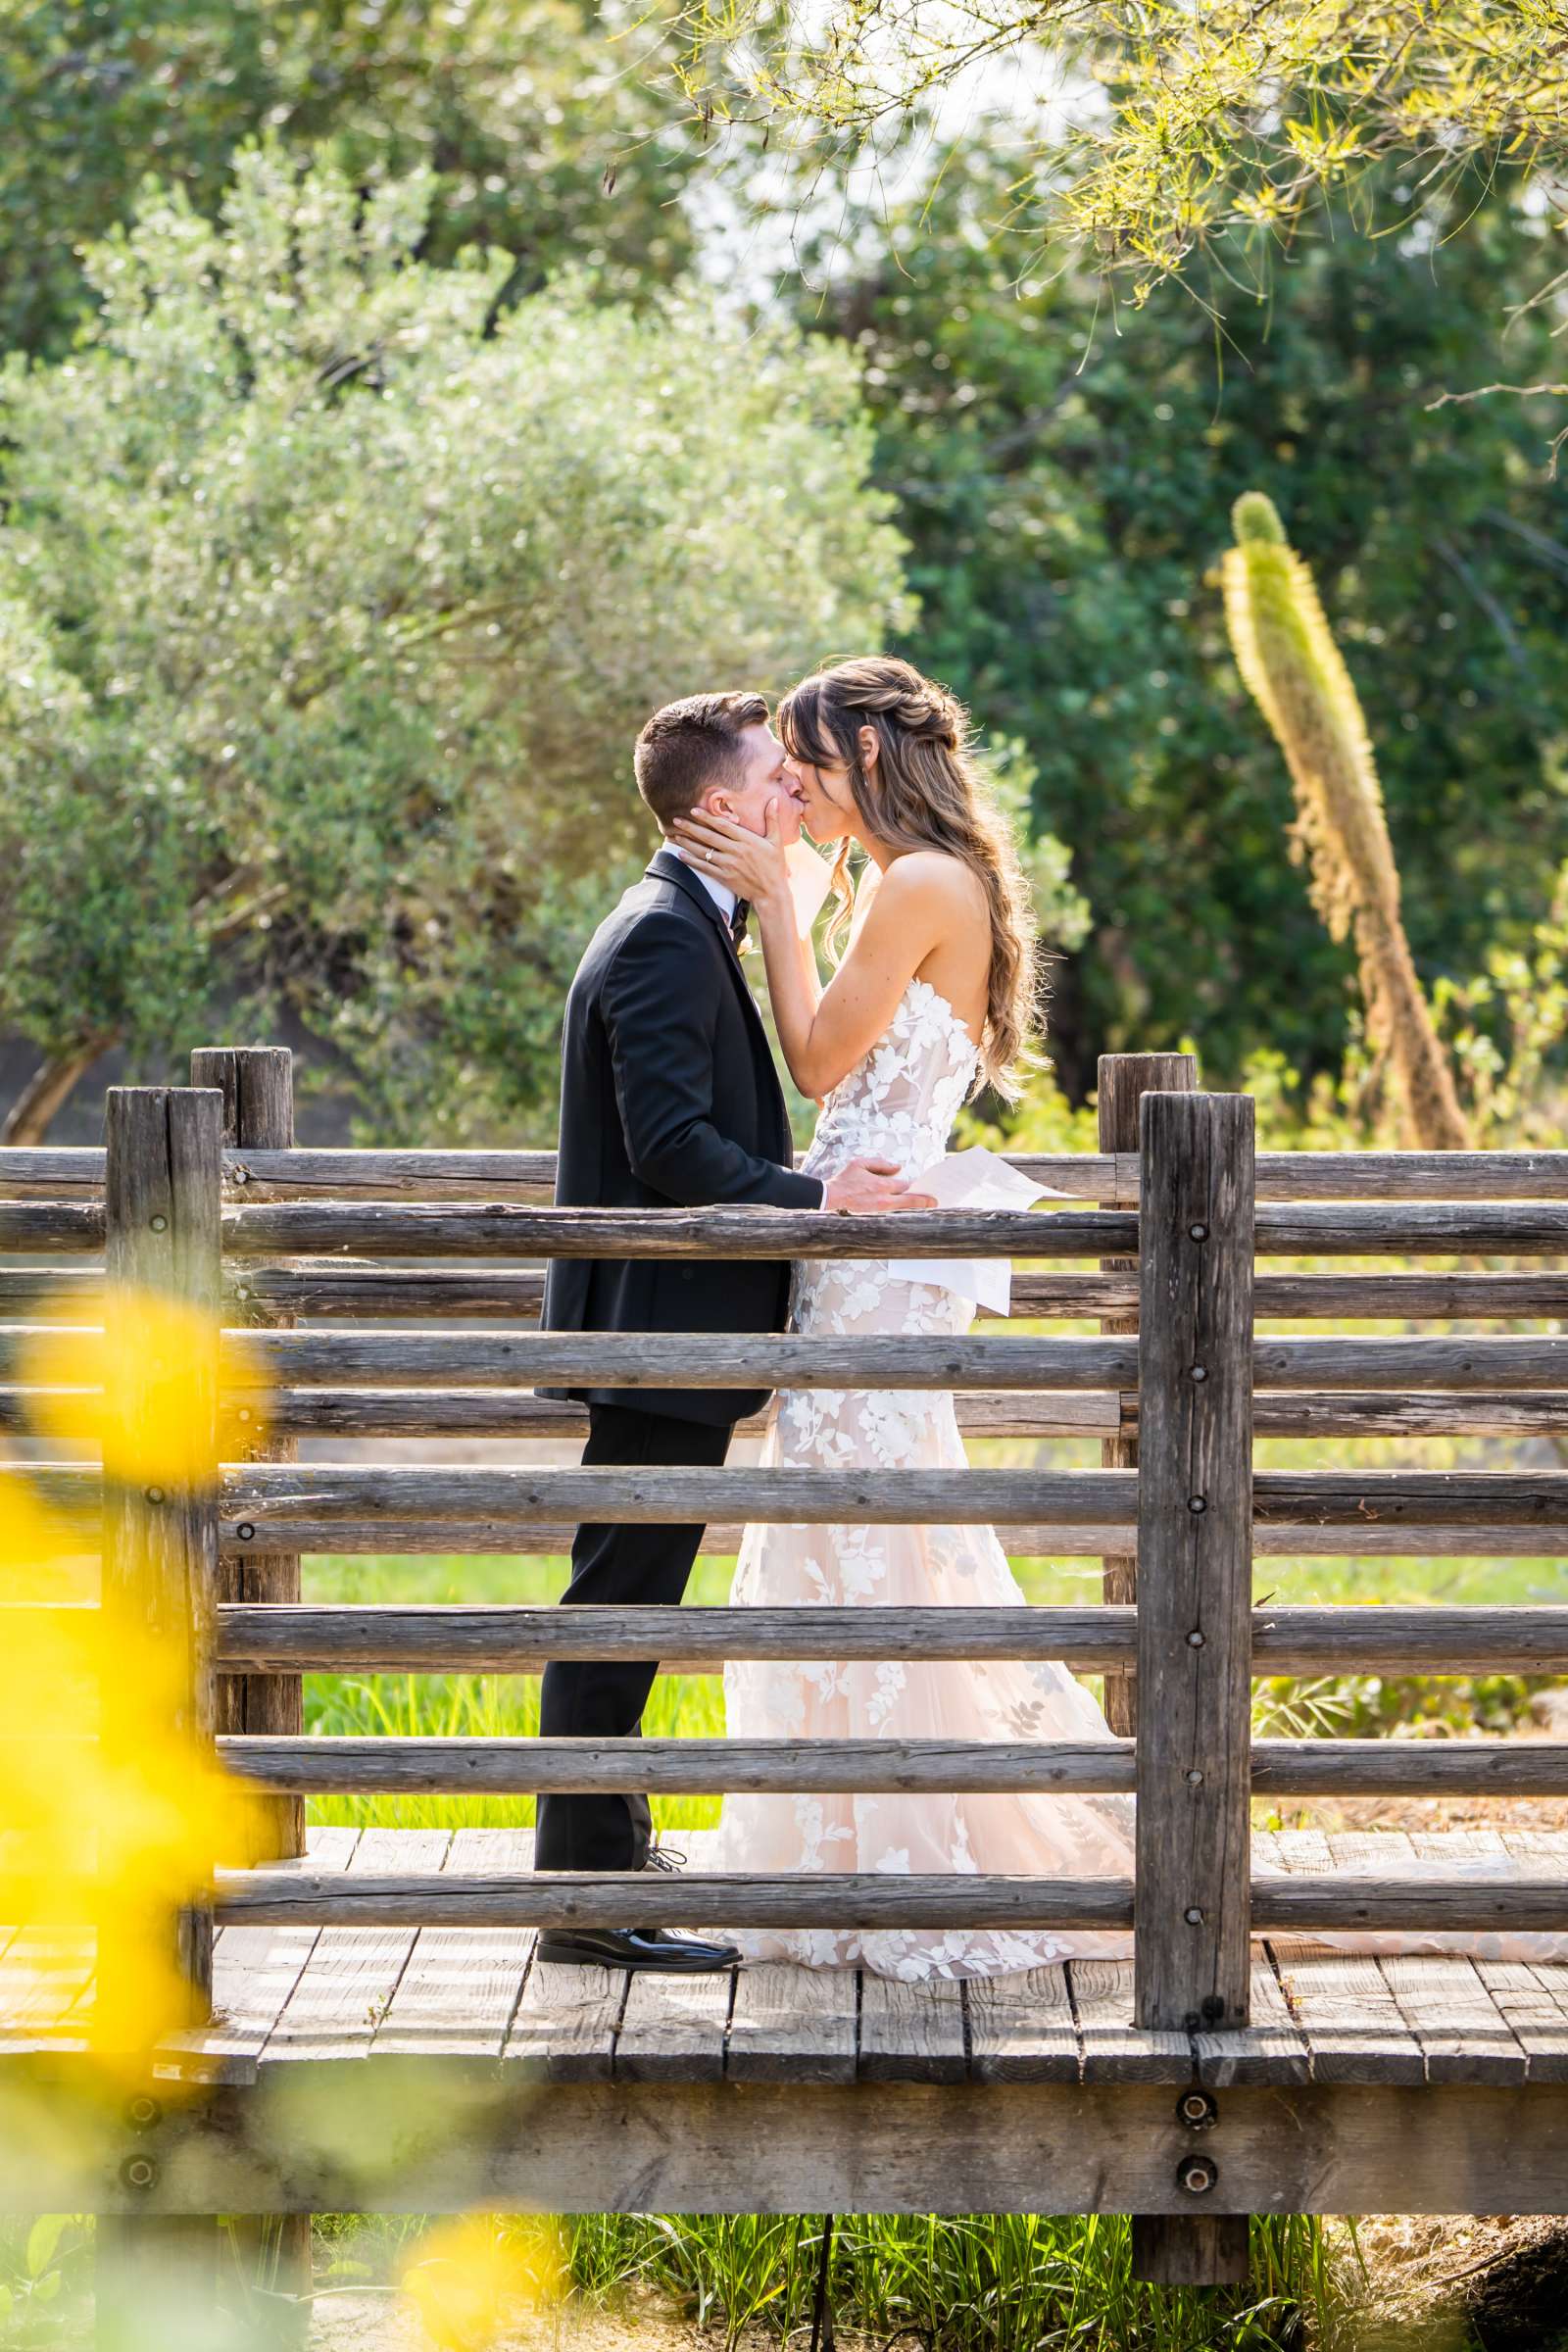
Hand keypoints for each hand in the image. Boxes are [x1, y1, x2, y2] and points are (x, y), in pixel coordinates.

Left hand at [672, 797, 791, 911]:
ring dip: (687, 842)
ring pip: (704, 851)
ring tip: (674, 835)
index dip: (707, 817)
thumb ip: (773, 820)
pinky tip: (681, 854)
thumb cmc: (775, 866)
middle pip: (709, 836)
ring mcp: (729, 865)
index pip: (723, 825)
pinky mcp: (724, 877)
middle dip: (690, 827)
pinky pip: (704, 867)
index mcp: (747, 840)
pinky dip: (691, 861)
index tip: (693, 810)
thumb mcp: (777, 842)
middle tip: (676, 820)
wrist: (772, 893)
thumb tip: (774, 800)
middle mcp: (736, 851)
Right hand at [823, 1157, 937, 1213]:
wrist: (829, 1198)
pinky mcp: (874, 1219)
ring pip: (903, 1210)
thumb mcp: (860, 1164)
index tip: (924, 1187)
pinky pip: (893, 1217)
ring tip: (927, 1208)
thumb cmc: (844, 1180)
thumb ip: (881, 1164)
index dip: (915, 1186)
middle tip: (935, 1202)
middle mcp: (883, 1200)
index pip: (905, 1186)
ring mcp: (879, 1212)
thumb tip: (898, 1167)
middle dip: (924, 1201)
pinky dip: (902, 1215)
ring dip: (915, 1209)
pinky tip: (909, 1215)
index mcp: (882, 1185)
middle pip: (909, 1201)